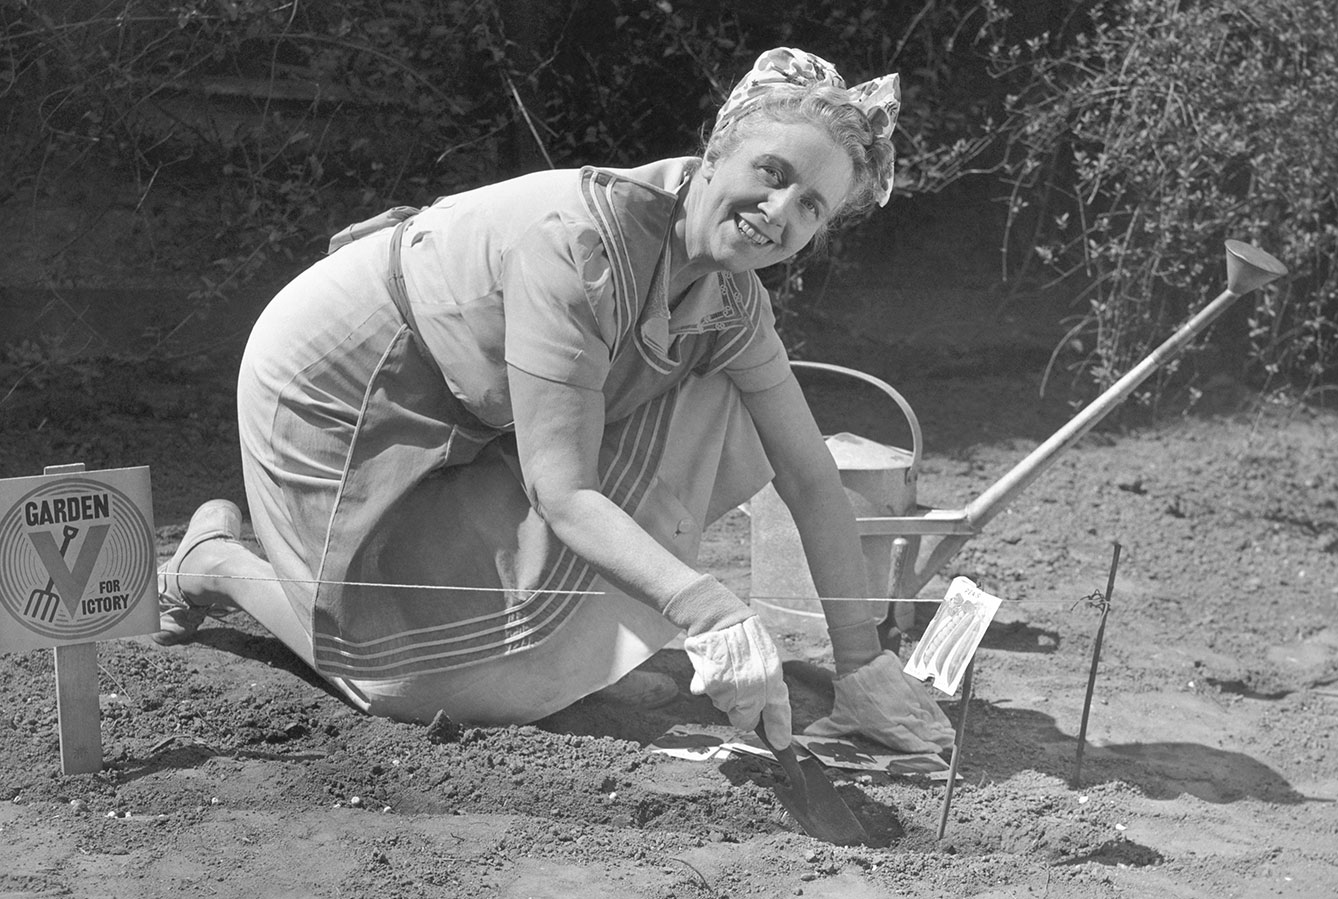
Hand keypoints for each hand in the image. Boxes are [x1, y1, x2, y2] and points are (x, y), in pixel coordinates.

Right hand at [682, 616, 792, 748]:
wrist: (722, 620)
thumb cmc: (747, 643)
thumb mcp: (770, 664)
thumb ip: (774, 699)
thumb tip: (780, 738)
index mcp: (774, 680)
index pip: (778, 713)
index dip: (779, 732)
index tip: (780, 746)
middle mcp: (754, 687)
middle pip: (745, 720)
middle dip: (742, 710)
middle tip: (739, 687)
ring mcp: (731, 687)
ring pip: (724, 707)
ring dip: (723, 695)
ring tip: (726, 670)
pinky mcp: (709, 683)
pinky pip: (707, 694)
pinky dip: (707, 684)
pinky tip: (713, 667)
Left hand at [805, 650, 952, 752]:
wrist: (861, 666)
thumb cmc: (850, 694)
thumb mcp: (840, 715)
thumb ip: (829, 730)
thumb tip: (806, 738)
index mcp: (886, 728)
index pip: (907, 743)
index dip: (921, 750)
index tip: (933, 756)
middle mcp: (900, 718)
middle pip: (921, 733)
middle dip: (934, 743)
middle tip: (946, 750)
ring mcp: (908, 703)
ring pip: (927, 720)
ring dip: (939, 730)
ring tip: (950, 739)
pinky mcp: (913, 690)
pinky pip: (929, 705)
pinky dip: (938, 714)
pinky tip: (945, 722)